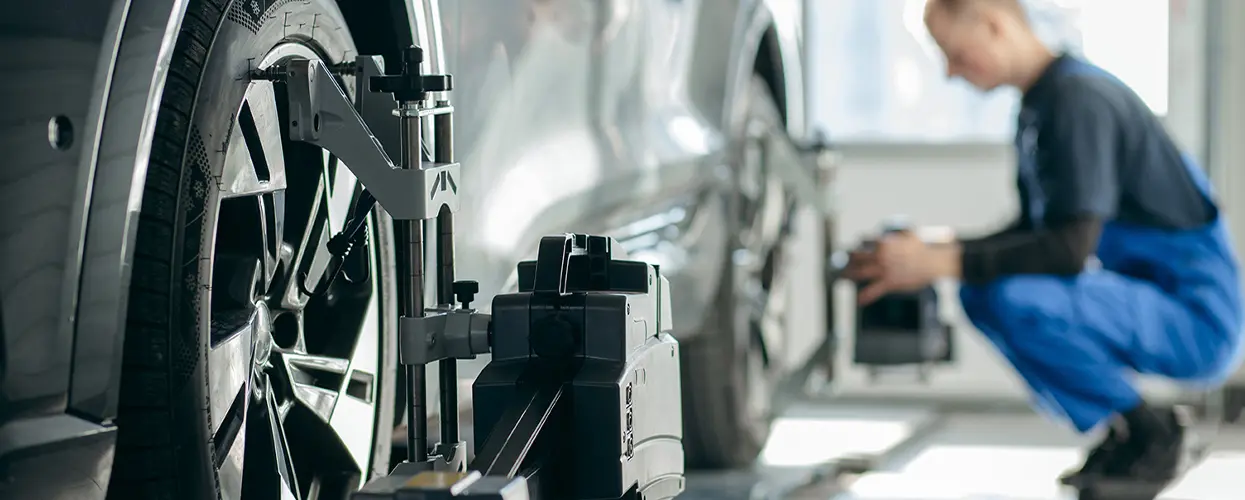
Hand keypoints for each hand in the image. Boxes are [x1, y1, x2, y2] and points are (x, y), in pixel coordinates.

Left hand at [845, 231, 959, 304]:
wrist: (934, 261)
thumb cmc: (925, 248)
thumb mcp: (910, 235)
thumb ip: (900, 235)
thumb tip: (898, 234)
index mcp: (884, 242)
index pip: (864, 240)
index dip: (858, 243)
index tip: (854, 246)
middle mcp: (880, 255)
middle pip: (858, 256)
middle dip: (850, 259)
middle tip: (846, 262)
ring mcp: (883, 269)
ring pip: (860, 273)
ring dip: (850, 275)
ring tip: (845, 277)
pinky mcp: (889, 282)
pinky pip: (872, 291)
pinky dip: (864, 297)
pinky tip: (859, 300)